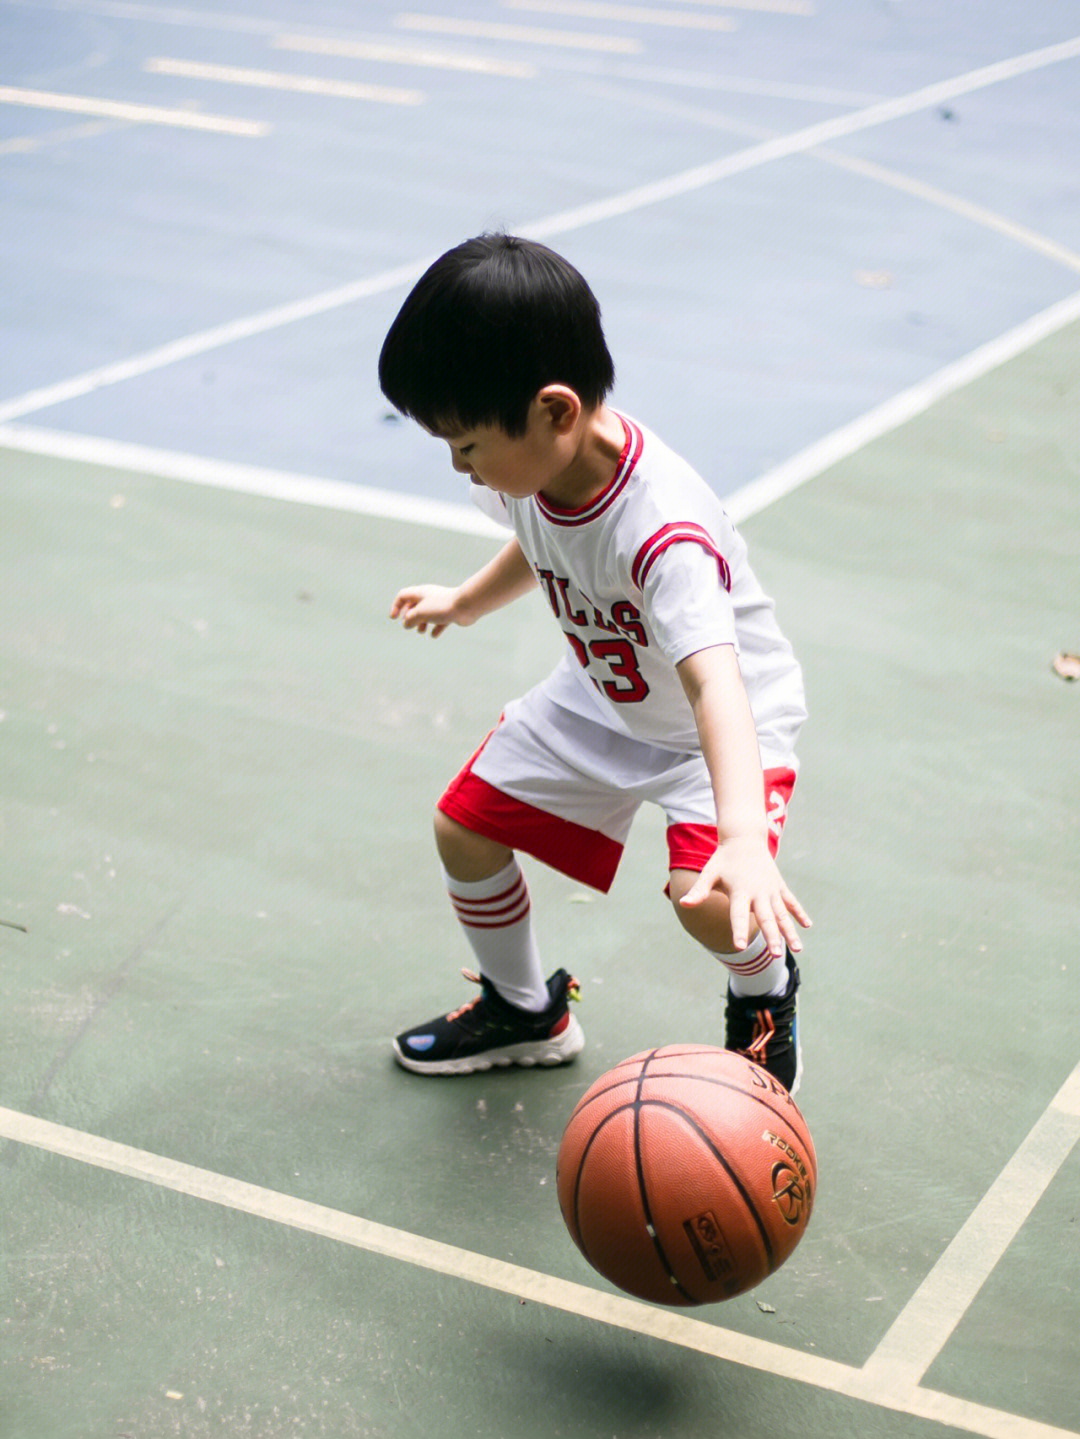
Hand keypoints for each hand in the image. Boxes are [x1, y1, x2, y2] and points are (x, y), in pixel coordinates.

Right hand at [389, 584, 472, 636]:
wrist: (466, 605)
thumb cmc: (442, 606)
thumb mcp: (420, 613)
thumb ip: (410, 619)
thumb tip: (406, 625)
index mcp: (421, 592)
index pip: (403, 596)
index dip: (396, 606)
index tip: (394, 618)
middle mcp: (430, 597)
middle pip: (414, 605)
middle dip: (409, 617)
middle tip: (409, 625)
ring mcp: (440, 605)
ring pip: (426, 614)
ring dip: (421, 623)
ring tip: (421, 631)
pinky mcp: (450, 613)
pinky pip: (440, 621)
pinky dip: (435, 628)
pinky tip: (434, 635)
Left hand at [679, 837, 810, 957]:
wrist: (744, 839)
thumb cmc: (723, 860)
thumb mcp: (709, 873)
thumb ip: (699, 890)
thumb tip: (683, 904)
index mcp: (740, 890)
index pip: (738, 914)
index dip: (738, 930)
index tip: (739, 947)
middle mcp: (758, 891)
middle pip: (765, 917)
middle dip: (772, 936)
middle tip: (776, 955)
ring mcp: (771, 889)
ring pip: (782, 914)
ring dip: (790, 931)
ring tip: (798, 949)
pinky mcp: (779, 886)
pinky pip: (791, 902)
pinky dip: (799, 913)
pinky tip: (807, 926)